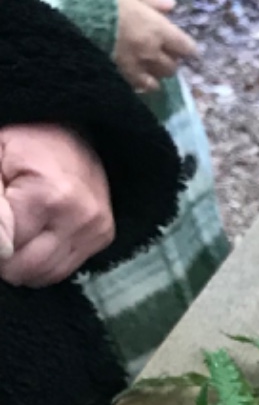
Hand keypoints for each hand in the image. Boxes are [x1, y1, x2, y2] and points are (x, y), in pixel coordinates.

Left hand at [0, 125, 114, 286]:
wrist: (71, 130)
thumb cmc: (23, 143)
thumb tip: (0, 249)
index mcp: (51, 197)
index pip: (4, 249)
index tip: (0, 215)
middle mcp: (82, 218)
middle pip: (23, 268)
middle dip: (3, 253)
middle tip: (2, 224)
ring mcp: (96, 230)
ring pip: (42, 275)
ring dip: (20, 260)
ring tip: (16, 227)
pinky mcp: (103, 236)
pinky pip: (61, 270)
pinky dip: (41, 260)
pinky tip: (34, 234)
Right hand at [113, 0, 196, 92]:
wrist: (72, 14)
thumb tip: (171, 5)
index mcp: (157, 29)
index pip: (185, 47)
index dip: (186, 48)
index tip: (184, 47)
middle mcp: (151, 52)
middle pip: (172, 67)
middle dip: (169, 61)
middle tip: (162, 54)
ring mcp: (135, 67)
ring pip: (156, 81)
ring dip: (155, 74)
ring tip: (148, 67)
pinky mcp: (118, 76)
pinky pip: (136, 87)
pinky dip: (139, 83)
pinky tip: (134, 76)